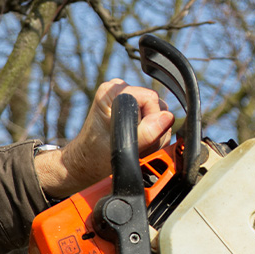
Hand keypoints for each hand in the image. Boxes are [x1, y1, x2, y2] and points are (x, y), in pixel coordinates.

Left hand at [36, 80, 173, 199]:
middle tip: (137, 145)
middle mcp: (121, 90)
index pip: (151, 98)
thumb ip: (147, 133)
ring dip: (154, 134)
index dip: (150, 120)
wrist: (87, 162)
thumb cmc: (96, 155)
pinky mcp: (135, 108)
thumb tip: (167, 118)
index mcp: (112, 91)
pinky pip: (156, 118)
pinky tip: (138, 143)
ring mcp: (129, 99)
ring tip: (136, 145)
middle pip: (157, 105)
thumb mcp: (123, 147)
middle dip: (154, 129)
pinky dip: (152, 135)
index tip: (134, 136)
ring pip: (160, 114)